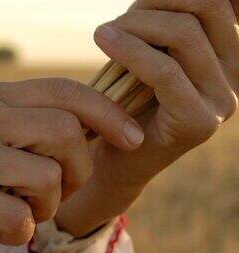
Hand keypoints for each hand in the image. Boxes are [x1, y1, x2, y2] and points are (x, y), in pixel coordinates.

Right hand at [0, 78, 142, 252]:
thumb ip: (29, 132)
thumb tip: (94, 132)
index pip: (64, 91)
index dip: (107, 113)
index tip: (130, 137)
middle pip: (67, 134)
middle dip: (76, 174)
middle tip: (52, 197)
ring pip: (48, 179)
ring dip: (44, 209)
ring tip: (16, 215)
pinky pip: (18, 217)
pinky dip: (17, 234)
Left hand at [55, 0, 238, 235]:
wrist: (116, 161)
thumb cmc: (125, 102)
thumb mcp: (147, 53)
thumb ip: (159, 25)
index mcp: (229, 54)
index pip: (217, 1)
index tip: (140, 3)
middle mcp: (236, 75)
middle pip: (207, 7)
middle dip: (155, 3)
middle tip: (120, 20)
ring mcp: (223, 101)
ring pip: (184, 34)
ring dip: (136, 24)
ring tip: (104, 33)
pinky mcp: (199, 122)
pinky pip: (165, 71)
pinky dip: (129, 50)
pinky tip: (103, 40)